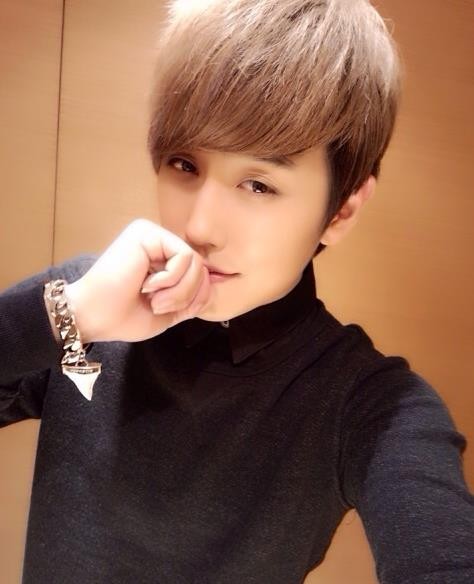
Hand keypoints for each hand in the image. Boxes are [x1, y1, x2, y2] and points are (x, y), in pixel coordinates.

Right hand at [63, 219, 210, 342]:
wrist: (95, 317)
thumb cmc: (124, 317)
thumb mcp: (169, 311)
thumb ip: (192, 298)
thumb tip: (211, 284)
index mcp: (162, 259)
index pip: (199, 273)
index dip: (195, 297)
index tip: (169, 311)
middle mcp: (158, 243)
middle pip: (200, 267)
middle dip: (187, 295)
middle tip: (159, 306)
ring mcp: (152, 235)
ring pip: (195, 262)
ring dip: (179, 290)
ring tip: (154, 299)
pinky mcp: (148, 233)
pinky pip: (184, 256)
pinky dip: (172, 279)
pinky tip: (147, 285)